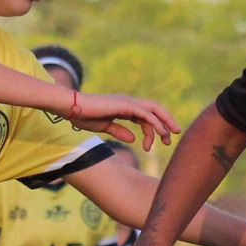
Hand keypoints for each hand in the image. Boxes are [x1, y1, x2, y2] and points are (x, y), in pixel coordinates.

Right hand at [67, 93, 181, 150]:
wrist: (73, 108)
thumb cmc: (84, 116)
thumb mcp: (105, 127)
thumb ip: (119, 131)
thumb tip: (133, 139)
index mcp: (125, 107)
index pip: (147, 116)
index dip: (155, 128)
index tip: (159, 142)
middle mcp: (129, 102)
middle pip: (155, 110)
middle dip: (166, 123)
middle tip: (172, 138)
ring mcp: (128, 102)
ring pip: (154, 111)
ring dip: (163, 124)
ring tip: (167, 139)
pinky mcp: (126, 105)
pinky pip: (146, 114)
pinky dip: (155, 123)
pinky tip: (161, 133)